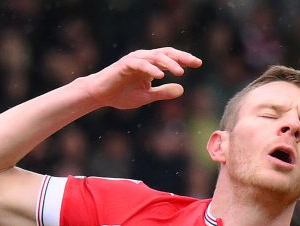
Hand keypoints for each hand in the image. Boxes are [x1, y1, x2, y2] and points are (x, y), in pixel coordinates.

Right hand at [84, 47, 201, 109]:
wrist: (100, 95)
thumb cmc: (122, 94)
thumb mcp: (147, 96)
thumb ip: (163, 93)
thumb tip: (182, 90)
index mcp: (151, 65)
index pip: (171, 58)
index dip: (185, 59)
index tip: (199, 63)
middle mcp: (145, 59)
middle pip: (166, 53)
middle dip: (181, 57)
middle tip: (195, 63)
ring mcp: (135, 60)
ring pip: (155, 57)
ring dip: (169, 64)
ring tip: (180, 72)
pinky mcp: (125, 65)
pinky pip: (140, 64)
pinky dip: (151, 69)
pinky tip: (161, 76)